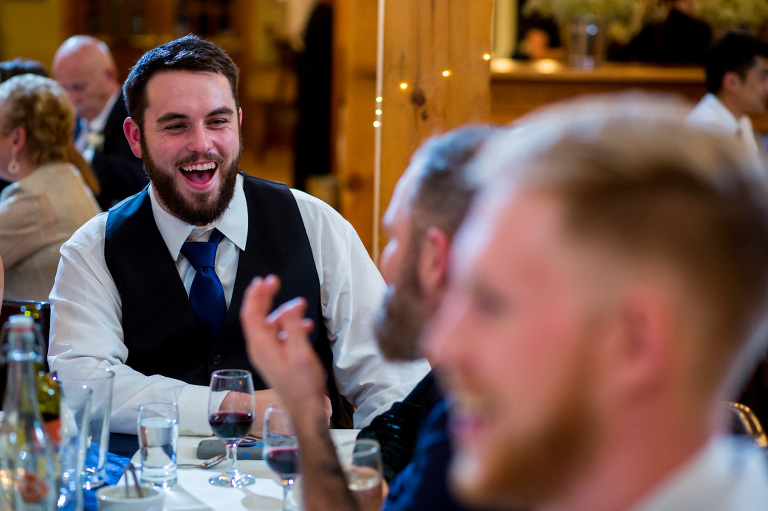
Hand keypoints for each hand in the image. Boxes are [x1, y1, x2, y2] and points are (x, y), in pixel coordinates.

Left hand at [240, 275, 328, 417]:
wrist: (305, 410)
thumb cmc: (303, 386)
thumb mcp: (300, 352)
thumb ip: (294, 326)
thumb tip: (291, 305)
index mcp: (261, 346)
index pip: (251, 315)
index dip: (255, 296)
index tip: (264, 281)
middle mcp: (260, 349)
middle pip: (257, 317)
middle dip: (264, 298)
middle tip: (273, 281)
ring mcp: (268, 354)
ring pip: (270, 325)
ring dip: (282, 313)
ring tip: (299, 305)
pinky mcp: (276, 359)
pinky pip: (279, 336)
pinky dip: (290, 326)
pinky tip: (305, 326)